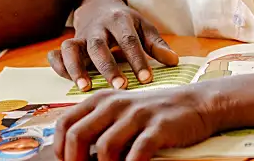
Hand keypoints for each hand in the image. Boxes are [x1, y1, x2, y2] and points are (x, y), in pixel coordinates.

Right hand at [48, 0, 177, 91]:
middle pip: (100, 45)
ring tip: (86, 88)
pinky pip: (59, 53)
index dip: (138, 60)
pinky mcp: (69, 44)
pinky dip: (58, 65)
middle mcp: (98, 27)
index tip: (147, 80)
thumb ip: (156, 45)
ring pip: (73, 48)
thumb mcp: (143, 27)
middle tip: (119, 87)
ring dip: (77, 68)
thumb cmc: (125, 22)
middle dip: (108, 67)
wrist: (98, 5)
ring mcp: (81, 35)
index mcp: (119, 20)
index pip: (129, 40)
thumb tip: (174, 61)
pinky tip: (65, 79)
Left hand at [54, 85, 217, 160]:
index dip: (59, 149)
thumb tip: (74, 155)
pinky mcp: (158, 127)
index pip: (65, 122)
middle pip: (78, 135)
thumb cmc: (152, 113)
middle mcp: (116, 103)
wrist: (194, 103)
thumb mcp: (121, 112)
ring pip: (106, 147)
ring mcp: (137, 114)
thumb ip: (98, 126)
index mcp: (102, 99)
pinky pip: (136, 154)